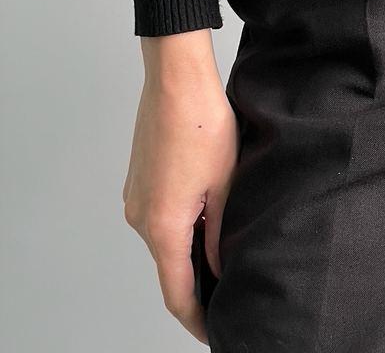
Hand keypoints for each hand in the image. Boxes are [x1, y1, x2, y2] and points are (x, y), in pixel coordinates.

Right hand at [123, 30, 238, 344]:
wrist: (176, 79)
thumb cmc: (203, 123)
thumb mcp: (225, 184)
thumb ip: (220, 233)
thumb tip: (222, 268)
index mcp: (162, 225)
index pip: (176, 292)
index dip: (196, 318)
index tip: (215, 331)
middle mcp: (140, 217)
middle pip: (168, 268)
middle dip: (196, 286)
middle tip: (227, 295)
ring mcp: (135, 198)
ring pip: (163, 241)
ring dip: (188, 254)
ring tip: (222, 257)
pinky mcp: (138, 181)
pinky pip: (158, 218)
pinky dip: (178, 229)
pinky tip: (204, 220)